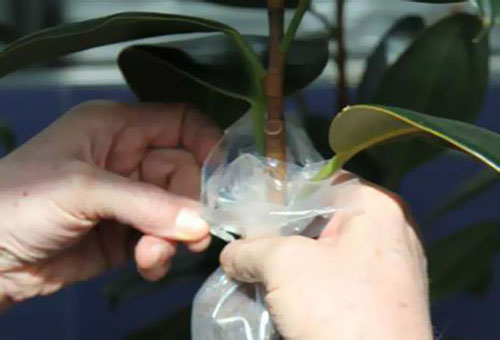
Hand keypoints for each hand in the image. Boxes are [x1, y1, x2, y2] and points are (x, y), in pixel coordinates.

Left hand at [0, 101, 219, 309]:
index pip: (181, 123)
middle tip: (192, 234)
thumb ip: (145, 204)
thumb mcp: (81, 189)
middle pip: (187, 173)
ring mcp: (132, 199)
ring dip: (175, 236)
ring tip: (154, 255)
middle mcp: (129, 159)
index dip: (207, 143)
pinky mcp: (129, 235)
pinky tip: (147, 264)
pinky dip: (162, 254)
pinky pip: (164, 240)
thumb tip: (200, 222)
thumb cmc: (18, 202)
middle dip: (189, 205)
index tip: (225, 178)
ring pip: (179, 211)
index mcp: (117, 128)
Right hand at [220, 172, 432, 339]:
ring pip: (328, 251)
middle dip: (282, 234)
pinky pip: (339, 279)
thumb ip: (250, 247)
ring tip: (259, 272)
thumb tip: (232, 254)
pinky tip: (284, 297)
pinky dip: (311, 285)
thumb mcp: (282, 264)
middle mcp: (390, 231)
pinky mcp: (383, 300)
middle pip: (322, 218)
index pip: (320, 181)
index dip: (280, 193)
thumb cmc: (337, 308)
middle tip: (249, 244)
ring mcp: (390, 268)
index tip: (249, 211)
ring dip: (293, 263)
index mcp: (376, 207)